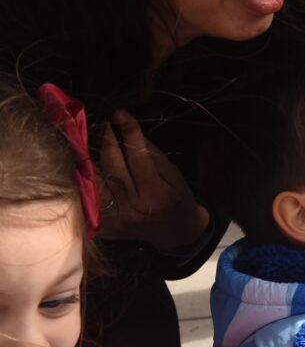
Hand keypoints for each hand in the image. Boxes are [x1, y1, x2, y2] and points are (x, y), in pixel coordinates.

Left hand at [98, 112, 209, 250]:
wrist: (175, 232)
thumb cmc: (178, 199)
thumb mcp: (174, 175)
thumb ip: (152, 156)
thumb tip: (129, 132)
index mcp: (156, 195)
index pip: (138, 157)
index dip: (129, 133)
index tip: (121, 114)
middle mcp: (134, 207)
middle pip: (113, 166)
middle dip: (108, 140)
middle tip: (106, 124)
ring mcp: (117, 218)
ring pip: (96, 180)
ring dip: (90, 158)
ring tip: (89, 141)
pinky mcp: (106, 226)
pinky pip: (89, 198)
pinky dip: (86, 180)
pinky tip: (84, 166)